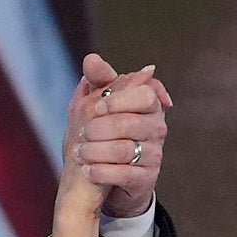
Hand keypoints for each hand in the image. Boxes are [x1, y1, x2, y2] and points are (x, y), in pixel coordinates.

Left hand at [57, 52, 166, 236]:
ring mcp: (154, 154)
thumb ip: (98, 80)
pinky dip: (101, 171)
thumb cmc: (106, 133)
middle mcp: (157, 128)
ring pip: (125, 149)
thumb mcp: (100, 104)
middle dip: (101, 128)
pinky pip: (125, 173)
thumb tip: (91, 58)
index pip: (145, 95)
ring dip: (96, 150)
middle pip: (131, 122)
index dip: (120, 99)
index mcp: (149, 105)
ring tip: (78, 152)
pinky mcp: (147, 178)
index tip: (98, 106)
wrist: (110, 176)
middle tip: (82, 133)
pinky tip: (87, 169)